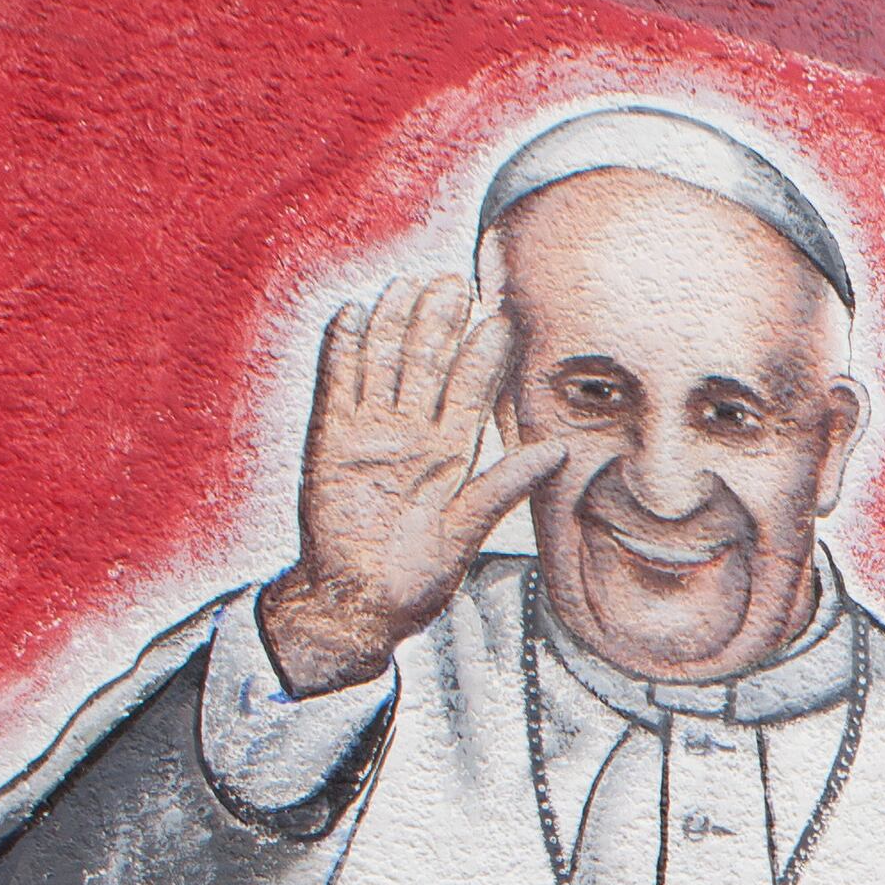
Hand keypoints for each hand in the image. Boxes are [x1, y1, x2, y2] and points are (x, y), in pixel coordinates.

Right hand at [259, 274, 567, 695]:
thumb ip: (504, 487)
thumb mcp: (467, 533)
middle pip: (426, 366)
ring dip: (396, 325)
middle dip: (440, 323)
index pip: (469, 392)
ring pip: (384, 365)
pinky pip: (336, 385)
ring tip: (411, 282)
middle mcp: (412, 436)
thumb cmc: (415, 578)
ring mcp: (369, 434)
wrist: (355, 604)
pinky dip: (342, 350)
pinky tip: (354, 313)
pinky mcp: (329, 440)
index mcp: (450, 455)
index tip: (502, 316)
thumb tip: (556, 452)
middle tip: (457, 280)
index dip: (483, 355)